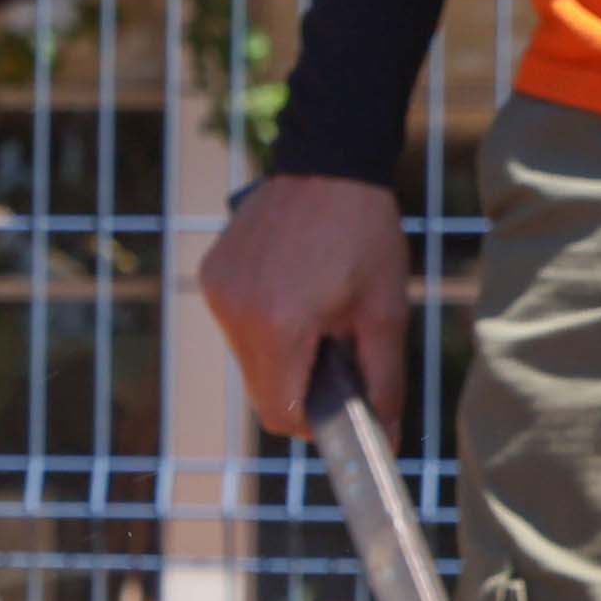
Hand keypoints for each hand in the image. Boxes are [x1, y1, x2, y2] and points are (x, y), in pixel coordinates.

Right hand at [197, 170, 414, 439]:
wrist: (329, 162)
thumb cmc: (364, 234)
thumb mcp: (386, 312)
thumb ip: (384, 382)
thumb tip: (388, 437)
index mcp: (279, 327)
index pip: (280, 415)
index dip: (314, 420)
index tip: (341, 397)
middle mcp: (236, 313)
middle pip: (262, 389)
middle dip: (299, 382)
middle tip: (335, 344)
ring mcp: (218, 291)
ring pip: (247, 358)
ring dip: (280, 350)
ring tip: (313, 308)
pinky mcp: (212, 272)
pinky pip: (236, 322)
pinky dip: (263, 320)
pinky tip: (291, 286)